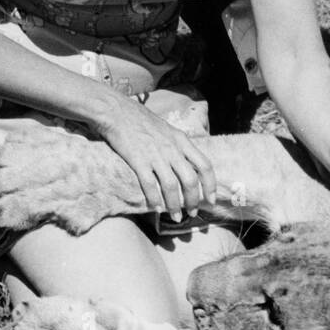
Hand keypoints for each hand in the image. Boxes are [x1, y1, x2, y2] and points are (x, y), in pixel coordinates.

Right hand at [95, 98, 217, 221]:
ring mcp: (156, 155)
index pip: (205, 165)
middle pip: (190, 180)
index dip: (211, 185)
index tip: (211, 200)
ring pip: (171, 186)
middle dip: (193, 200)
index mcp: (182, 141)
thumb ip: (179, 146)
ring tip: (176, 217)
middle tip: (192, 212)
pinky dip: (154, 199)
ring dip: (175, 205)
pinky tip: (156, 209)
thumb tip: (189, 164)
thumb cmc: (143, 122)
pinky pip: (150, 185)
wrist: (119, 112)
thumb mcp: (169, 130)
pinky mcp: (138, 160)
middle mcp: (172, 149)